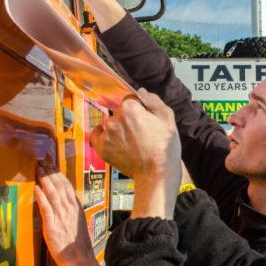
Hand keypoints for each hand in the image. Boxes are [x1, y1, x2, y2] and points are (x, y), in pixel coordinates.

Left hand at [35, 165, 99, 265]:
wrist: (81, 260)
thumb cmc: (79, 246)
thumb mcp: (78, 225)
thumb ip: (71, 214)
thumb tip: (64, 206)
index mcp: (77, 208)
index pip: (68, 187)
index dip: (59, 175)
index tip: (53, 166)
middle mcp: (70, 209)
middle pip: (60, 186)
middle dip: (51, 173)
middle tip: (43, 162)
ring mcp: (62, 217)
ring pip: (53, 193)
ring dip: (45, 180)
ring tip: (39, 169)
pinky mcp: (53, 226)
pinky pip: (46, 208)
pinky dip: (41, 197)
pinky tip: (37, 188)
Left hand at [92, 89, 181, 217]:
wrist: (157, 174)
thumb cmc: (164, 147)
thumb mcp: (167, 117)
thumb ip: (153, 100)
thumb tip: (141, 92)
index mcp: (130, 108)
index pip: (131, 99)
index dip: (139, 108)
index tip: (145, 118)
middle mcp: (114, 119)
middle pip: (120, 112)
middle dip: (129, 119)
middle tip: (142, 133)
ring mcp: (107, 134)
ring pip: (111, 124)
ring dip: (119, 129)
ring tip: (133, 143)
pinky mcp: (102, 148)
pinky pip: (97, 136)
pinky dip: (104, 136)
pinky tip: (114, 141)